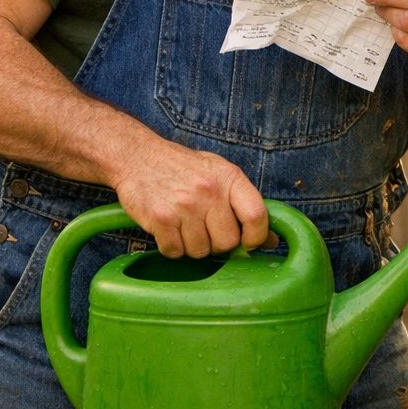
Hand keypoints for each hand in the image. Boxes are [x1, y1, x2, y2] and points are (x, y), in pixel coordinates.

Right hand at [112, 139, 269, 258]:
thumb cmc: (183, 168)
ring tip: (185, 225)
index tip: (249, 242)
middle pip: (227, 242)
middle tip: (206, 230)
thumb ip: (245, 203)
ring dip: (193, 246)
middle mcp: (209, 191)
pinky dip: (173, 247)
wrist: (138, 156)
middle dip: (218, 244)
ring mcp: (184, 205)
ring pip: (200, 251)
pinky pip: (175, 251)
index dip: (257, 237)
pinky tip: (170, 229)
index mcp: (229, 177)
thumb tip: (269, 240)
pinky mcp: (160, 218)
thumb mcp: (219, 173)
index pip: (257, 215)